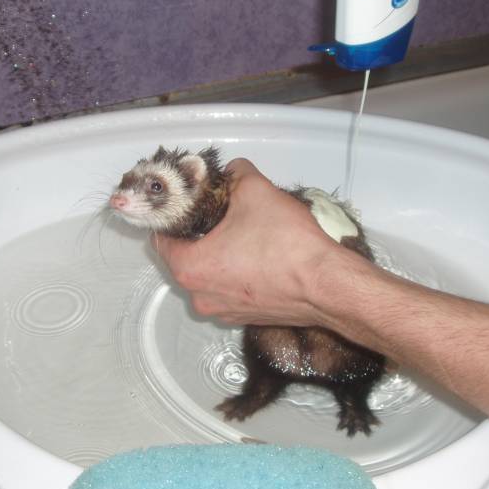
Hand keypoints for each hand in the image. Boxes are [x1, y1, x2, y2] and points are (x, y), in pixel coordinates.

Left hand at [153, 159, 343, 325]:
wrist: (326, 285)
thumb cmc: (286, 243)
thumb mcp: (256, 190)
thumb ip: (237, 174)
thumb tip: (233, 170)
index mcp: (190, 268)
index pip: (161, 239)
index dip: (172, 216)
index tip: (188, 202)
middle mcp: (200, 296)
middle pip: (185, 258)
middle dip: (198, 234)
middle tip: (219, 211)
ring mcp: (224, 312)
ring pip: (209, 275)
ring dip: (219, 254)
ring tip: (242, 231)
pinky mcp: (246, 318)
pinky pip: (231, 289)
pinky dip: (237, 272)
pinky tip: (259, 254)